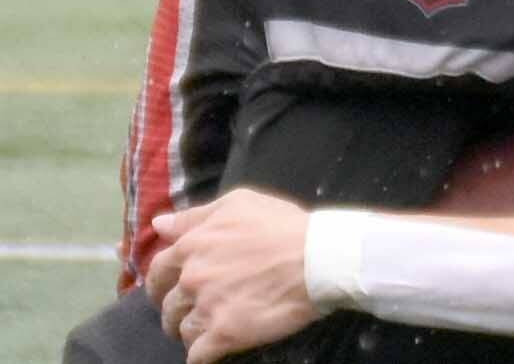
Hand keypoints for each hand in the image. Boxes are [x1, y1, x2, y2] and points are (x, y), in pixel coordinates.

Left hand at [145, 188, 319, 363]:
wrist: (317, 257)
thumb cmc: (282, 225)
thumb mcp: (239, 203)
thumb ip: (195, 215)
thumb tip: (159, 224)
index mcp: (192, 246)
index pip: (158, 268)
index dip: (160, 281)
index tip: (167, 288)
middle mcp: (192, 278)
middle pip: (167, 304)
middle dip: (174, 309)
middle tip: (188, 312)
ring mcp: (207, 308)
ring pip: (181, 330)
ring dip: (190, 332)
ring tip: (207, 331)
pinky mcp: (224, 335)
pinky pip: (198, 356)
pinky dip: (202, 356)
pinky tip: (213, 351)